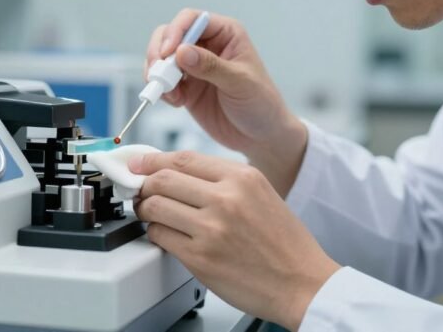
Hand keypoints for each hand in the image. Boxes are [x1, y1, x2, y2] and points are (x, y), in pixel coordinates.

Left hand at [131, 150, 339, 330]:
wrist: (303, 283)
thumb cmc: (284, 243)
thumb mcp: (260, 193)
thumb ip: (222, 180)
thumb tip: (176, 171)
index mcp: (242, 178)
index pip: (182, 158)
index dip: (152, 161)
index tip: (139, 164)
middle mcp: (226, 199)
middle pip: (162, 179)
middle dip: (143, 184)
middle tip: (140, 190)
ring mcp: (212, 229)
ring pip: (154, 206)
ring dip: (145, 209)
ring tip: (150, 213)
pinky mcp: (201, 258)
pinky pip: (160, 236)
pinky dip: (155, 233)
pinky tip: (165, 234)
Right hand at [146, 9, 307, 192]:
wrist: (261, 137)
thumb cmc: (261, 104)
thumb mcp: (239, 83)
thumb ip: (211, 66)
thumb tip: (181, 52)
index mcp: (225, 34)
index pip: (192, 19)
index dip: (175, 32)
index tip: (168, 53)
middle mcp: (207, 45)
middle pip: (170, 35)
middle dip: (159, 53)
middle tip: (158, 74)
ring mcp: (194, 66)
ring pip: (162, 57)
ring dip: (158, 74)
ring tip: (168, 92)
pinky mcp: (186, 86)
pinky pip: (163, 81)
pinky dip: (162, 90)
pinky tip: (176, 102)